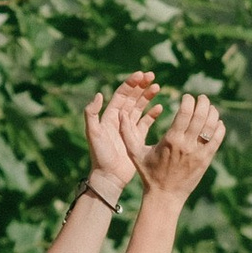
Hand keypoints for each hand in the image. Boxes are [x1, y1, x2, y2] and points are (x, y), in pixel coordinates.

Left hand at [82, 72, 157, 196]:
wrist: (109, 176)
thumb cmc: (100, 155)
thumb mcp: (92, 133)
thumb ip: (92, 113)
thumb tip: (99, 94)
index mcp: (108, 116)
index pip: (121, 95)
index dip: (131, 84)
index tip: (141, 76)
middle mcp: (119, 119)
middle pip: (132, 98)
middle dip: (141, 86)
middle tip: (152, 76)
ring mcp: (128, 128)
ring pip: (140, 107)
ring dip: (148, 96)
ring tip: (157, 87)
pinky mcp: (137, 137)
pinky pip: (146, 122)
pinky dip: (152, 114)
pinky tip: (160, 107)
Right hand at [137, 90, 225, 200]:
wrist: (165, 196)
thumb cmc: (149, 173)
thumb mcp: (135, 153)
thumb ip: (127, 133)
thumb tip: (120, 114)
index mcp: (171, 140)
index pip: (185, 112)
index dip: (188, 101)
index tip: (186, 97)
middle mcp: (186, 145)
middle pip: (201, 116)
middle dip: (203, 102)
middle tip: (201, 97)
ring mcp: (198, 152)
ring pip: (211, 126)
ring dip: (212, 113)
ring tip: (209, 107)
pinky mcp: (206, 160)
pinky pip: (217, 139)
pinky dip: (220, 128)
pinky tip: (217, 122)